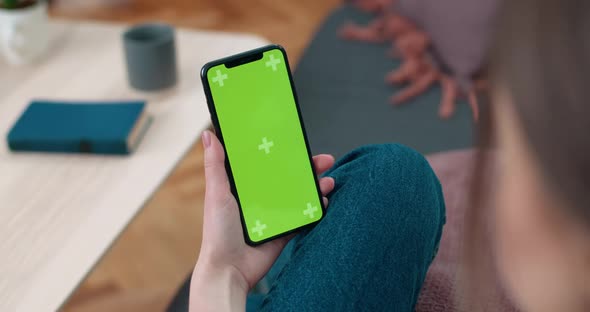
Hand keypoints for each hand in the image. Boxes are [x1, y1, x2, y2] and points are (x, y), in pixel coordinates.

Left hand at [193, 130, 334, 296]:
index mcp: (243, 187)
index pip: (266, 164)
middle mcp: (260, 199)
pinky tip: (324, 202)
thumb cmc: (217, 233)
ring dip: (315, 187)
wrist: (229, 270)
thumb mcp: (217, 194)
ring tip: (328, 182)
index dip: (283, 153)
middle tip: (323, 161)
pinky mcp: (284, 231)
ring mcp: (274, 215)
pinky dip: (315, 209)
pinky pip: (303, 217)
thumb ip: (215, 166)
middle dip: (307, 169)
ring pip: (299, 196)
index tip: (297, 143)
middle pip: (288, 178)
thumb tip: (209, 135)